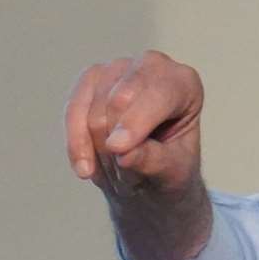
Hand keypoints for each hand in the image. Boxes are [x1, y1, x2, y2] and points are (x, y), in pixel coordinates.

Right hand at [64, 51, 212, 259]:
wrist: (149, 190)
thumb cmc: (169, 182)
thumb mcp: (170, 179)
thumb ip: (153, 162)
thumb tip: (126, 151)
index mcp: (184, 85)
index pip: (160, 89)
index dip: (139, 118)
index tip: (121, 150)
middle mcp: (154, 68)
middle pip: (123, 95)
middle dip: (116, 136)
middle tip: (121, 169)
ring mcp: (118, 72)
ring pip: (94, 104)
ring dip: (96, 143)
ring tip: (110, 172)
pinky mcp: (90, 85)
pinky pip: (74, 110)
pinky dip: (75, 141)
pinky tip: (85, 170)